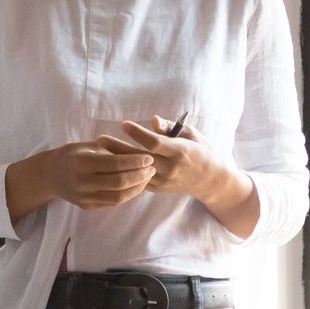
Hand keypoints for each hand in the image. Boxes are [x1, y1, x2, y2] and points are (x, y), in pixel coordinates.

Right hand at [14, 141, 155, 213]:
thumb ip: (107, 149)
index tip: (149, 157)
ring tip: (147, 178)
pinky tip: (136, 186)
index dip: (135, 161)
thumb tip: (135, 151)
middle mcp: (82, 181)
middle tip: (152, 168)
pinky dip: (128, 195)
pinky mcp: (87, 206)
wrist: (49, 176)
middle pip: (119, 182)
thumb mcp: (85, 146)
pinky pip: (113, 202)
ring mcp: (84, 196)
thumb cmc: (70, 155)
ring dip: (137, 188)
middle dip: (140, 175)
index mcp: (82, 162)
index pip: (115, 164)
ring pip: (119, 196)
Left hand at [100, 118, 225, 198]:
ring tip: (99, 152)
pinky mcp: (158, 188)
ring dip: (117, 162)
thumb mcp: (191, 134)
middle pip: (140, 158)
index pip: (155, 143)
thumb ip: (170, 127)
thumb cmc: (202, 150)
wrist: (210, 180)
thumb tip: (152, 120)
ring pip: (135, 172)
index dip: (138, 134)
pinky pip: (137, 181)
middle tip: (100, 139)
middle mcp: (171, 168)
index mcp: (181, 152)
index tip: (123, 124)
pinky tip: (109, 165)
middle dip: (118, 149)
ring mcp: (164, 181)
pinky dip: (124, 173)